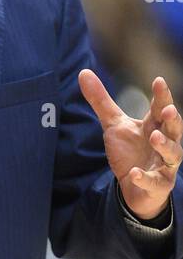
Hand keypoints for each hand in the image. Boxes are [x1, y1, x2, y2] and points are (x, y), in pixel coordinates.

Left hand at [79, 71, 181, 220]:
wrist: (132, 186)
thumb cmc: (129, 151)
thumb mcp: (113, 124)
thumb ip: (101, 100)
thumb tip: (83, 72)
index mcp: (154, 125)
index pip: (160, 107)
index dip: (161, 95)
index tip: (158, 81)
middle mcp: (165, 142)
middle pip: (174, 128)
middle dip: (173, 119)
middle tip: (168, 109)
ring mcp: (164, 164)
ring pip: (173, 154)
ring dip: (165, 145)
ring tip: (154, 137)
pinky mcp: (158, 184)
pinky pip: (155, 182)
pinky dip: (145, 178)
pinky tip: (134, 173)